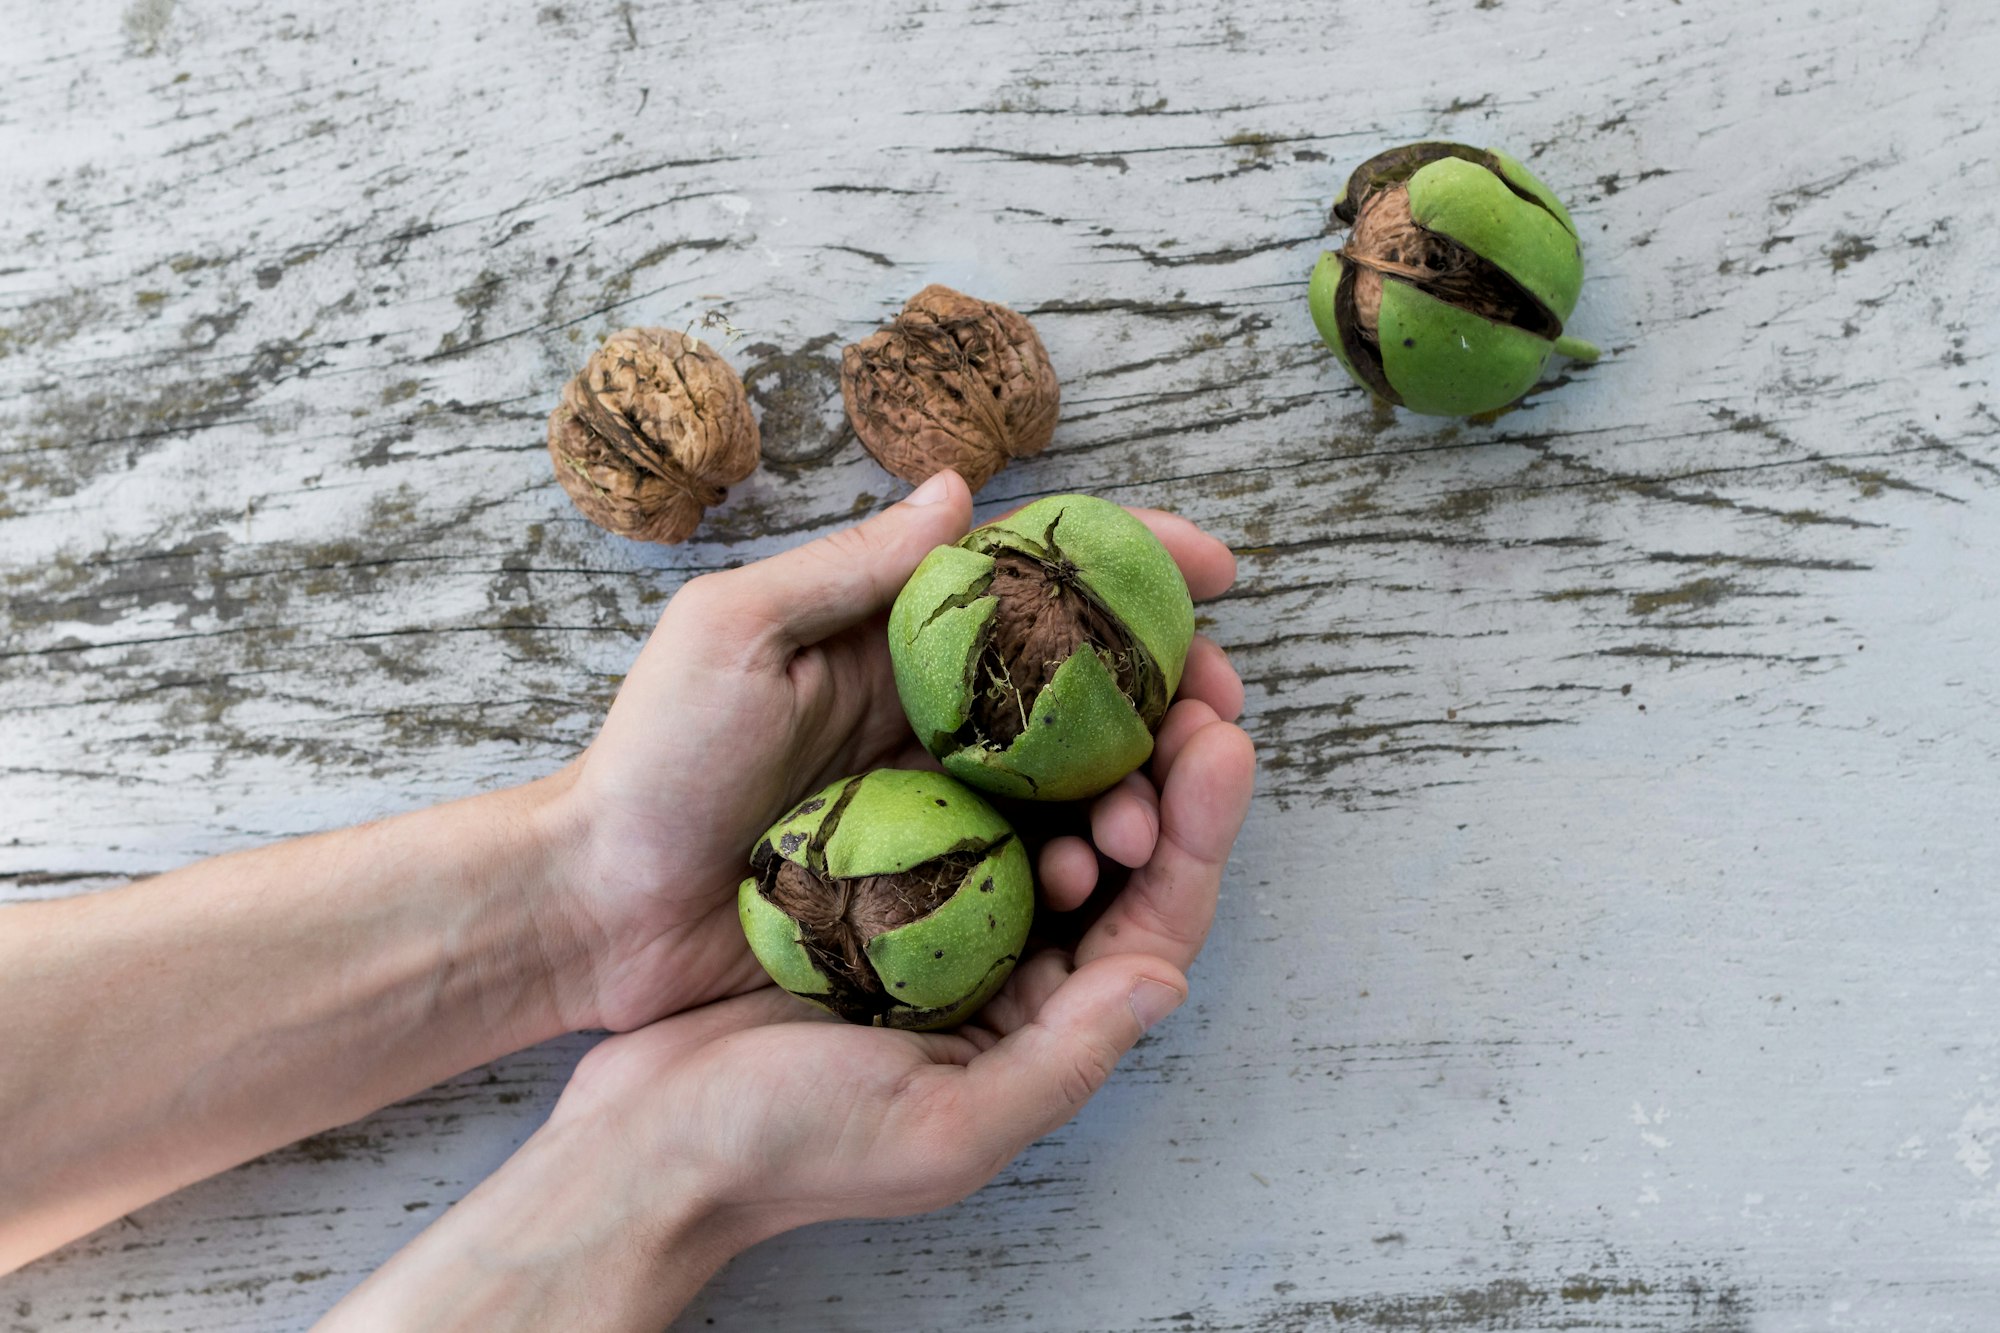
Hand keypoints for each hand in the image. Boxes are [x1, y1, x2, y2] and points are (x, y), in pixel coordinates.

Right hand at [318, 693, 1254, 1329]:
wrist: (649, 1133)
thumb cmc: (796, 1147)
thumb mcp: (946, 1127)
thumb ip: (1062, 1057)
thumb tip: (1165, 976)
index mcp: (1045, 1027)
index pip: (1156, 921)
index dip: (1201, 832)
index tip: (1222, 741)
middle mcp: (1011, 967)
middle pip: (1119, 857)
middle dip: (1160, 772)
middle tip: (1182, 688)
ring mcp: (943, 917)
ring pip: (1042, 816)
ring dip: (1081, 753)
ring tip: (1100, 691)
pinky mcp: (875, 876)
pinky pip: (951, 800)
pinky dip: (983, 752)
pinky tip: (990, 703)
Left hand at [546, 470, 1246, 1032]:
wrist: (599, 907)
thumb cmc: (652, 760)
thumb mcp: (734, 633)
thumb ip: (850, 570)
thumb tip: (959, 489)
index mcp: (896, 639)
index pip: (1033, 579)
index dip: (1132, 562)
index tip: (1216, 568)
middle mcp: (933, 712)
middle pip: (1084, 684)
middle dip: (1168, 692)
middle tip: (1218, 718)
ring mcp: (939, 801)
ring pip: (1075, 779)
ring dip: (1138, 788)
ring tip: (1152, 817)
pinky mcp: (935, 885)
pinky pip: (1033, 866)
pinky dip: (1081, 865)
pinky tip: (1092, 878)